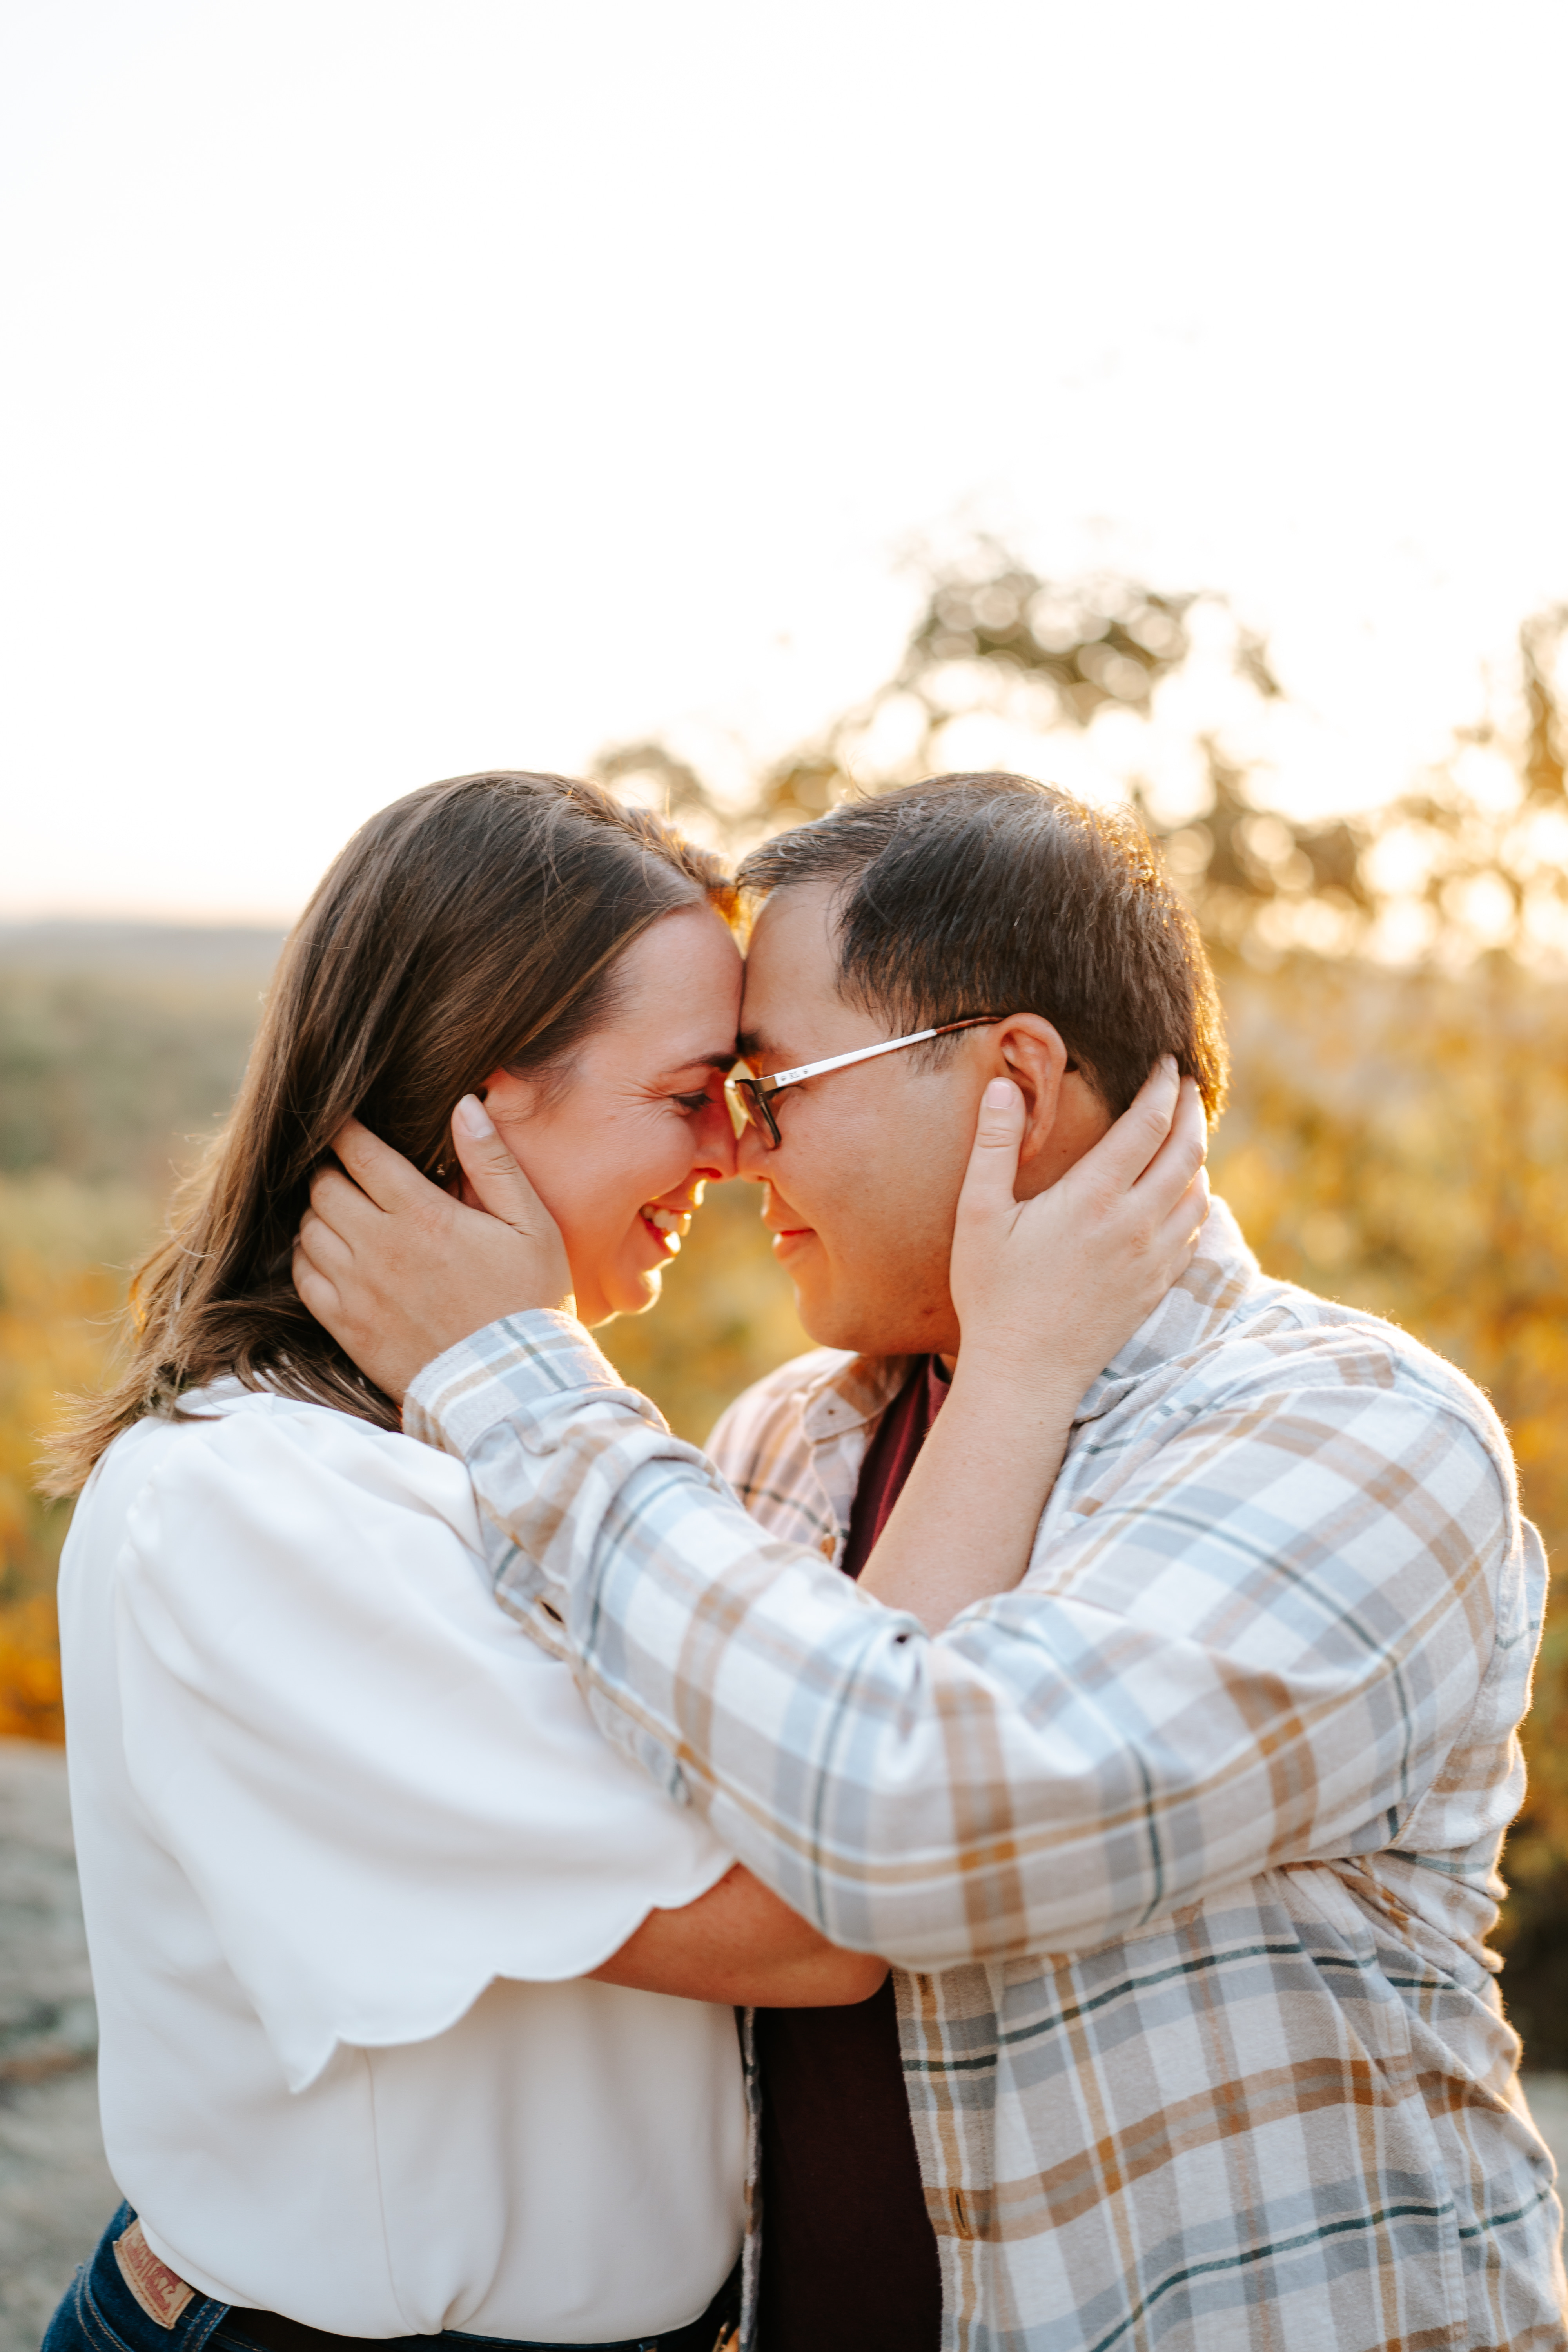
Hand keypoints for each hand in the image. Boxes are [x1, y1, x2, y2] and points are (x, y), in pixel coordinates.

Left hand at [292, 1096, 573, 1403]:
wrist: (511, 1388)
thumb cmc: (529, 1301)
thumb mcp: (532, 1225)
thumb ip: (493, 1162)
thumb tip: (465, 1105)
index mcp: (422, 1215)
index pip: (360, 1153)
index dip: (345, 1129)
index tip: (343, 1120)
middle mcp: (379, 1248)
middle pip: (323, 1187)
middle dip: (331, 1168)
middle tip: (348, 1166)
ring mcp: (357, 1290)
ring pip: (308, 1228)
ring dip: (319, 1210)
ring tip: (341, 1207)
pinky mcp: (347, 1327)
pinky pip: (303, 1277)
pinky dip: (307, 1255)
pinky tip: (328, 1252)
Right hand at [949, 1058, 1208, 1397]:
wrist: (1025, 1373)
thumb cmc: (992, 1294)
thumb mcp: (979, 1215)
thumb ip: (994, 1146)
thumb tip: (1002, 1087)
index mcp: (1093, 1198)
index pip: (1148, 1124)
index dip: (1164, 1087)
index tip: (1168, 1064)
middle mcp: (1135, 1224)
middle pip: (1187, 1150)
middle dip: (1191, 1109)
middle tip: (1188, 1084)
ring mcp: (1153, 1258)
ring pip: (1198, 1190)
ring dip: (1198, 1154)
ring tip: (1185, 1132)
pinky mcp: (1158, 1286)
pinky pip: (1194, 1230)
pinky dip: (1196, 1199)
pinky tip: (1183, 1192)